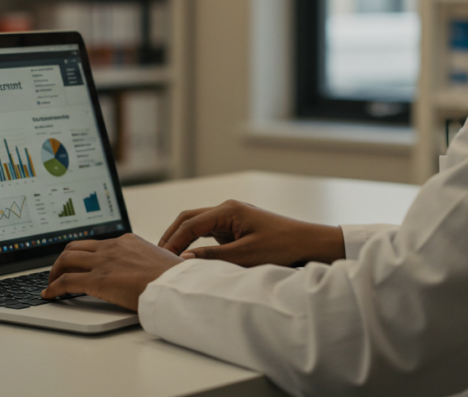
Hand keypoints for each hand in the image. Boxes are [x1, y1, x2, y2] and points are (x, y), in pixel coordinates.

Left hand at [41, 234, 183, 310]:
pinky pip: (66, 281)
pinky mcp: (98, 280)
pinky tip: (49, 294)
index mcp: (127, 241)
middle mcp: (112, 247)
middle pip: (75, 247)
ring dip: (55, 271)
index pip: (96, 244)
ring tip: (51, 282)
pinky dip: (53, 287)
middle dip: (63, 260)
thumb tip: (147, 272)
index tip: (78, 262)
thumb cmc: (173, 278)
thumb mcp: (159, 261)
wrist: (175, 285)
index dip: (83, 254)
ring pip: (66, 260)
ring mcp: (103, 262)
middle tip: (59, 272)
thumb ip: (146, 262)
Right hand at [158, 200, 344, 266]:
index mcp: (228, 210)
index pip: (190, 224)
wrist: (309, 243)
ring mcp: (232, 218)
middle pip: (189, 218)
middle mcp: (228, 209)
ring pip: (198, 225)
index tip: (161, 258)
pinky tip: (190, 257)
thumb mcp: (246, 255)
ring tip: (169, 258)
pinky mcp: (236, 228)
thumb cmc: (284, 245)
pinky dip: (196, 243)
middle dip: (172, 235)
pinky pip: (210, 233)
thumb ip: (213, 257)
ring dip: (183, 239)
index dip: (173, 241)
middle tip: (158, 255)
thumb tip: (184, 259)